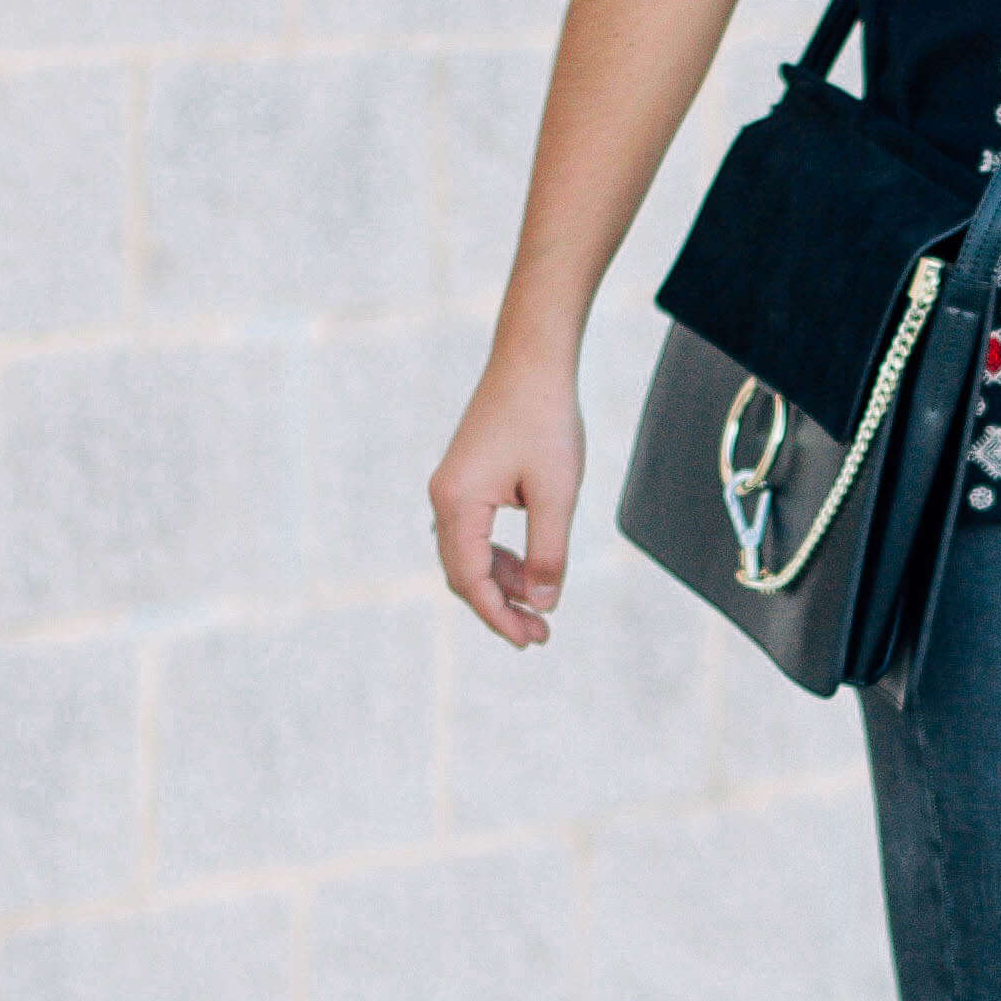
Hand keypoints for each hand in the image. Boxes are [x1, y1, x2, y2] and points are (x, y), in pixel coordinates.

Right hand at [431, 356, 582, 645]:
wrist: (532, 360)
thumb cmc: (546, 420)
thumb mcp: (556, 494)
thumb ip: (548, 554)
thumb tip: (543, 605)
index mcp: (457, 504)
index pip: (471, 580)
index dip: (500, 616)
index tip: (531, 639)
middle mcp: (444, 498)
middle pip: (464, 573)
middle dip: (500, 606)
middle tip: (539, 634)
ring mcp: (452, 487)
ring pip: (471, 554)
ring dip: (504, 581)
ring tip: (542, 604)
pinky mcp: (466, 478)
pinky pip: (476, 532)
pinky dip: (502, 555)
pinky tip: (532, 566)